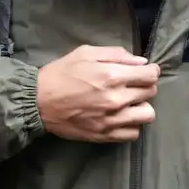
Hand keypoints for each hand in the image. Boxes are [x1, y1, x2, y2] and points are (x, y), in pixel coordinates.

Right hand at [36, 45, 159, 142]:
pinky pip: (133, 133)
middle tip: (131, 84)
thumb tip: (140, 61)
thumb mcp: (86, 53)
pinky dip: (131, 124)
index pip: (150, 75)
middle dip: (144, 86)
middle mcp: (116, 99)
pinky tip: (120, 117)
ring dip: (141, 106)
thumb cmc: (61, 73)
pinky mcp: (105, 135)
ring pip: (147, 115)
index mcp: (112, 76)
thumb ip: (116, 54)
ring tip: (129, 103)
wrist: (38, 102)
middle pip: (151, 93)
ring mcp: (111, 120)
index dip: (150, 71)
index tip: (144, 71)